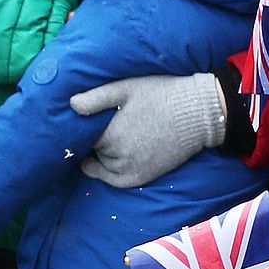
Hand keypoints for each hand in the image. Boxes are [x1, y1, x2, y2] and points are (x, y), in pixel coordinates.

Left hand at [70, 73, 225, 186]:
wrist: (198, 113)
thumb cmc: (160, 95)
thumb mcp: (125, 88)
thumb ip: (95, 98)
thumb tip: (70, 105)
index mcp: (109, 134)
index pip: (78, 137)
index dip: (77, 129)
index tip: (80, 121)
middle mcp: (118, 156)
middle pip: (90, 151)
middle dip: (89, 140)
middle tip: (96, 126)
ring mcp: (131, 170)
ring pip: (101, 165)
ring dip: (99, 155)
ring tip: (108, 137)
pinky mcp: (142, 177)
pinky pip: (114, 181)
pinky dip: (107, 172)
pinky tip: (108, 158)